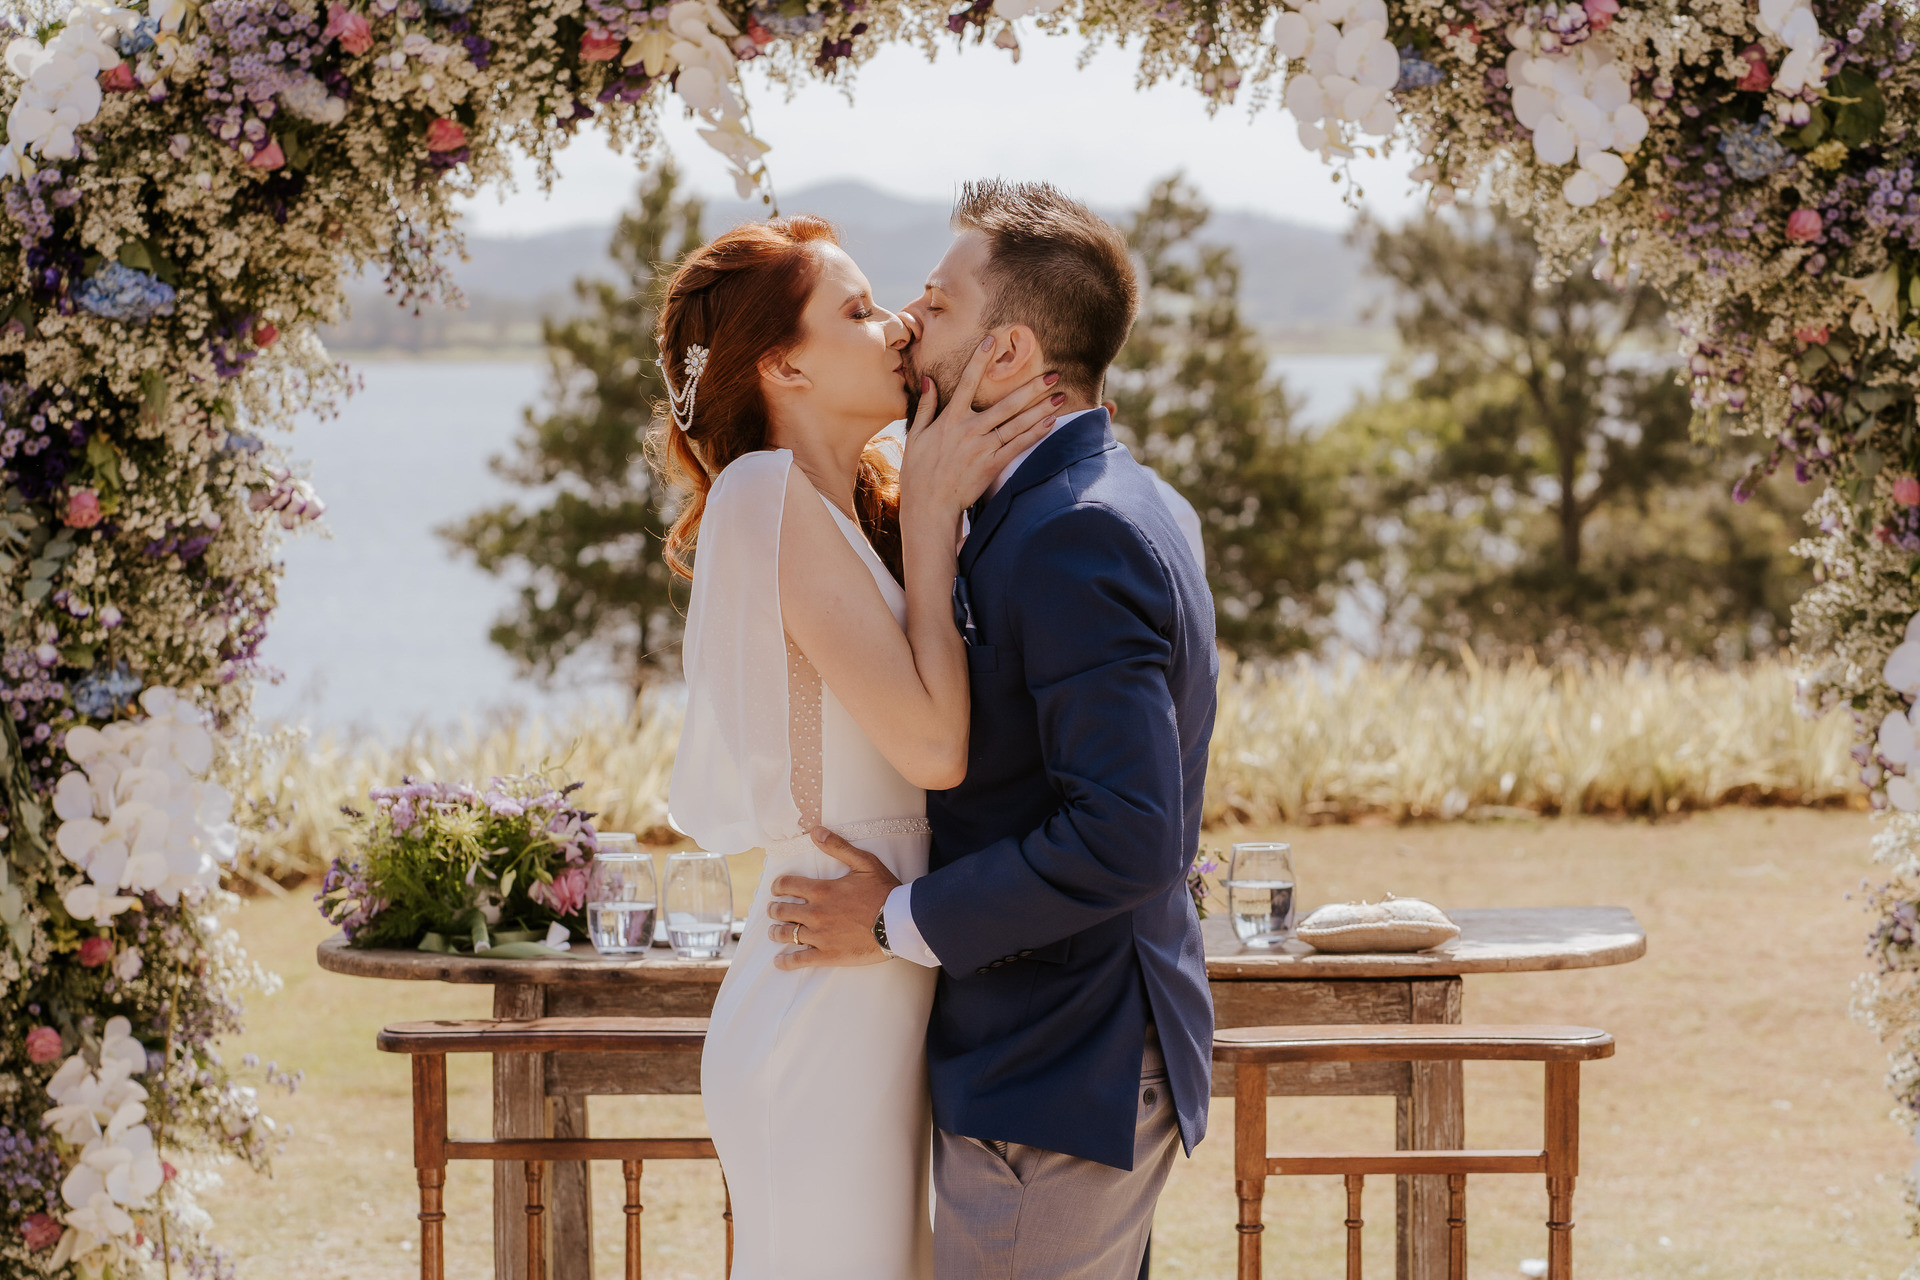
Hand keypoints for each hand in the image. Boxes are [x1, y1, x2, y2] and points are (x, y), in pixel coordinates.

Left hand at [767, 827, 902, 970]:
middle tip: (774, 910)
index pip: (787, 885)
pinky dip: (786, 961)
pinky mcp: (827, 955)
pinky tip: (779, 961)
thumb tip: (815, 831)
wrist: (899, 923)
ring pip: (787, 935)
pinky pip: (799, 960)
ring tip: (774, 932)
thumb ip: (838, 847)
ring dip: (776, 932)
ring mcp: (819, 936)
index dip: (778, 886)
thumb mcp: (864, 862)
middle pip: (782, 911)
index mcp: (821, 890)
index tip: (777, 889)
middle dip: (775, 909)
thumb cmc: (884, 891)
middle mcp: (815, 913)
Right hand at [898, 336, 1062, 531]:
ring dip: (1039, 408)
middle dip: (1031, 387)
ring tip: (1059, 396)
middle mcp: (968, 430)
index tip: (992, 341)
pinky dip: (1034, 434)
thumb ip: (925, 406)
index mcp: (949, 419)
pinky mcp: (992, 465)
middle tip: (1052, 374)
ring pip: (1016, 423)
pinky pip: (1018, 446)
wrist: (928, 506)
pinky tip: (1050, 422)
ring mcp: (982, 448)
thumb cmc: (919, 473)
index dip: (979, 361)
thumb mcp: (916, 436)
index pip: (966, 383)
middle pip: (1005, 403)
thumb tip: (928, 380)